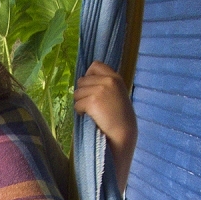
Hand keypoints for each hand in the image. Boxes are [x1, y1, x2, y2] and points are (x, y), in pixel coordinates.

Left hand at [74, 62, 137, 192]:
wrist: (123, 134)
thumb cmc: (120, 118)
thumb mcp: (117, 94)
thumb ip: (105, 85)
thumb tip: (83, 82)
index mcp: (115, 77)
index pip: (95, 65)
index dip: (88, 76)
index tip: (90, 88)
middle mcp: (108, 80)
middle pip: (82, 80)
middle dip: (83, 93)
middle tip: (91, 105)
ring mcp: (100, 90)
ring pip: (77, 93)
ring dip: (80, 103)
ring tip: (92, 112)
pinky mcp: (92, 101)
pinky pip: (77, 104)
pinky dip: (80, 112)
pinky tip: (90, 117)